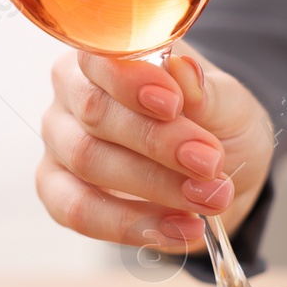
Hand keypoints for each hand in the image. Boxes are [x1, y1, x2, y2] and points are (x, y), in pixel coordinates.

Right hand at [36, 43, 274, 252]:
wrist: (218, 175)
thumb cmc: (216, 124)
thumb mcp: (228, 103)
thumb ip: (204, 89)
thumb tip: (183, 70)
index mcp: (106, 56)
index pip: (99, 58)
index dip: (130, 81)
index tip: (173, 104)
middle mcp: (72, 94)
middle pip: (95, 113)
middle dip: (155, 141)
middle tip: (208, 163)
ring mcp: (60, 144)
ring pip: (87, 161)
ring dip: (153, 186)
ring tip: (209, 199)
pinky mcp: (58, 192)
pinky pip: (80, 211)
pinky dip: (132, 225)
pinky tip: (178, 229)